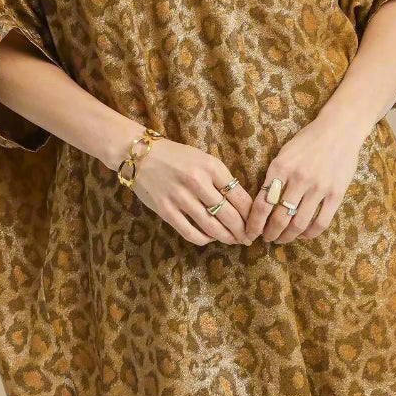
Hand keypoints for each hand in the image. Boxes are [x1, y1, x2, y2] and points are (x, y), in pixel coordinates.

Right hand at [130, 138, 254, 245]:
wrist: (140, 155)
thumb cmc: (176, 156)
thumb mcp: (203, 158)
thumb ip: (220, 178)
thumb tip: (240, 204)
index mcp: (211, 167)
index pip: (240, 196)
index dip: (251, 214)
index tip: (255, 223)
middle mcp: (197, 182)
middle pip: (229, 215)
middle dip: (242, 231)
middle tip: (248, 238)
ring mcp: (180, 197)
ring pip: (212, 227)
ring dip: (226, 237)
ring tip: (233, 241)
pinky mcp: (166, 210)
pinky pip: (190, 233)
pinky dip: (204, 239)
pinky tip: (209, 238)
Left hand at [245, 113, 367, 243]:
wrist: (339, 129)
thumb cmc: (308, 140)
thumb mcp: (284, 153)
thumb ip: (274, 176)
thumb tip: (262, 204)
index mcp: (280, 167)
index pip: (261, 204)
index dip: (254, 224)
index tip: (250, 232)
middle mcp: (298, 179)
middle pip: (278, 218)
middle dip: (269, 233)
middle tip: (267, 238)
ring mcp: (318, 188)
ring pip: (298, 224)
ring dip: (287, 236)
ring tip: (282, 238)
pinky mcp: (336, 194)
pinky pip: (321, 222)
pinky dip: (309, 234)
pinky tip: (303, 235)